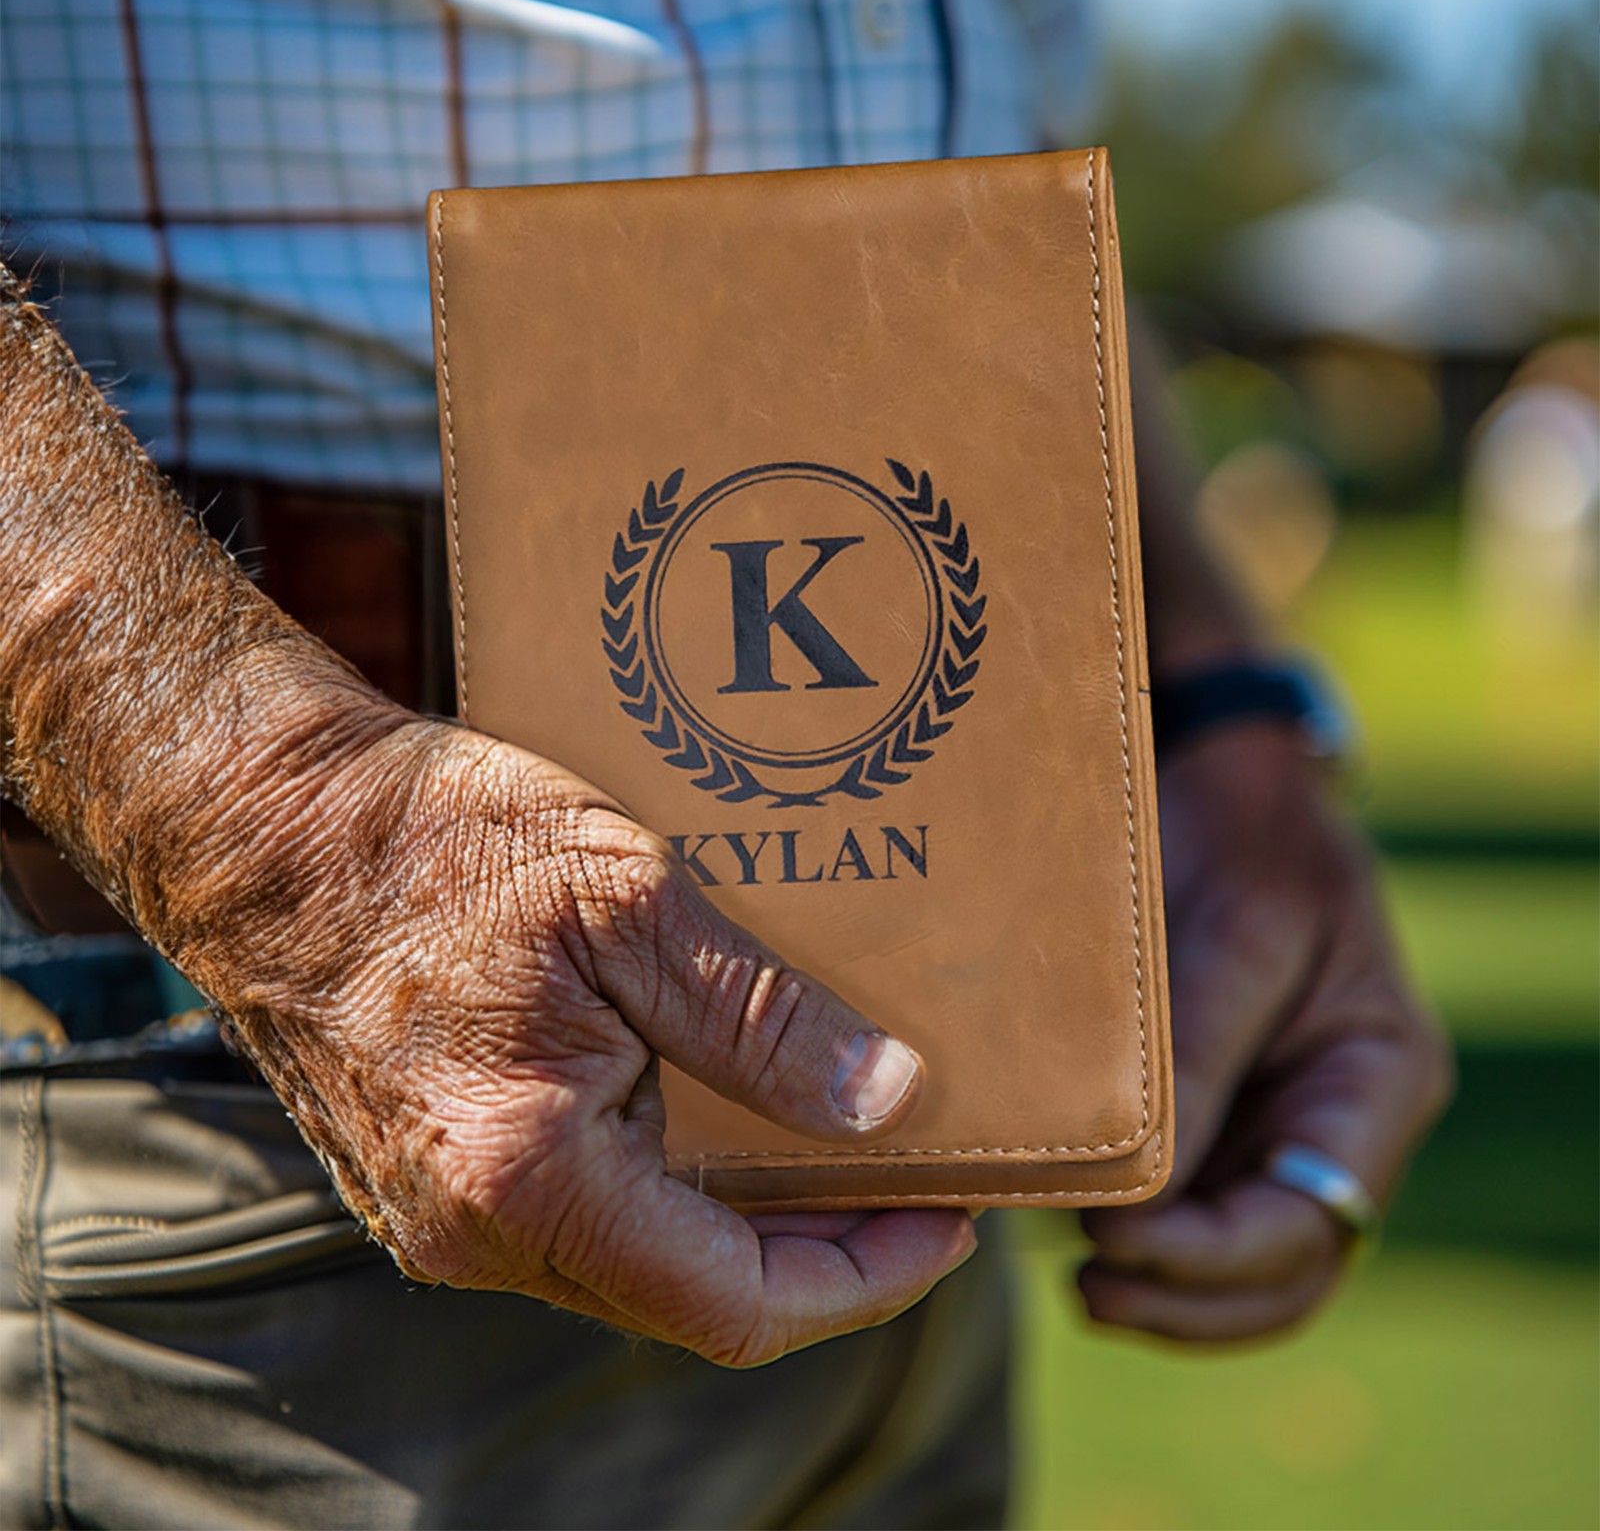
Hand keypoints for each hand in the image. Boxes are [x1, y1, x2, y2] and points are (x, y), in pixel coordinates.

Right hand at [185, 715, 973, 1366]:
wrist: (264, 827)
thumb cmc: (430, 841)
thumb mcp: (625, 896)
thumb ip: (759, 1018)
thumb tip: (886, 1102)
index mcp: (527, 1177)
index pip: (736, 1301)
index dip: (866, 1275)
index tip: (952, 1214)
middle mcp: (473, 1232)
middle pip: (693, 1294)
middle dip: (819, 1246)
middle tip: (913, 1167)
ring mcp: (441, 1215)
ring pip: (638, 1260)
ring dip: (745, 1216)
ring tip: (837, 1133)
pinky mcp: (431, 1177)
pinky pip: (582, 1218)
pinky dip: (673, 1184)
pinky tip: (721, 1106)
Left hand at [1077, 724, 1452, 1341]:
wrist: (1227, 777)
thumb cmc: (1249, 835)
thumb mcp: (1239, 927)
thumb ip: (1196, 1057)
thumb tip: (1138, 1190)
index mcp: (1376, 1077)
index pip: (1312, 1215)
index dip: (1212, 1252)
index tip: (1115, 1238)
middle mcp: (1333, 1118)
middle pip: (1285, 1266)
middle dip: (1190, 1297)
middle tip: (1090, 1290)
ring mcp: (1273, 1121)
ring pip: (1239, 1257)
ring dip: (1167, 1290)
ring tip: (1080, 1286)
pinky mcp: (1213, 1108)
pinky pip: (1190, 1203)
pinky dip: (1142, 1237)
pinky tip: (1070, 1226)